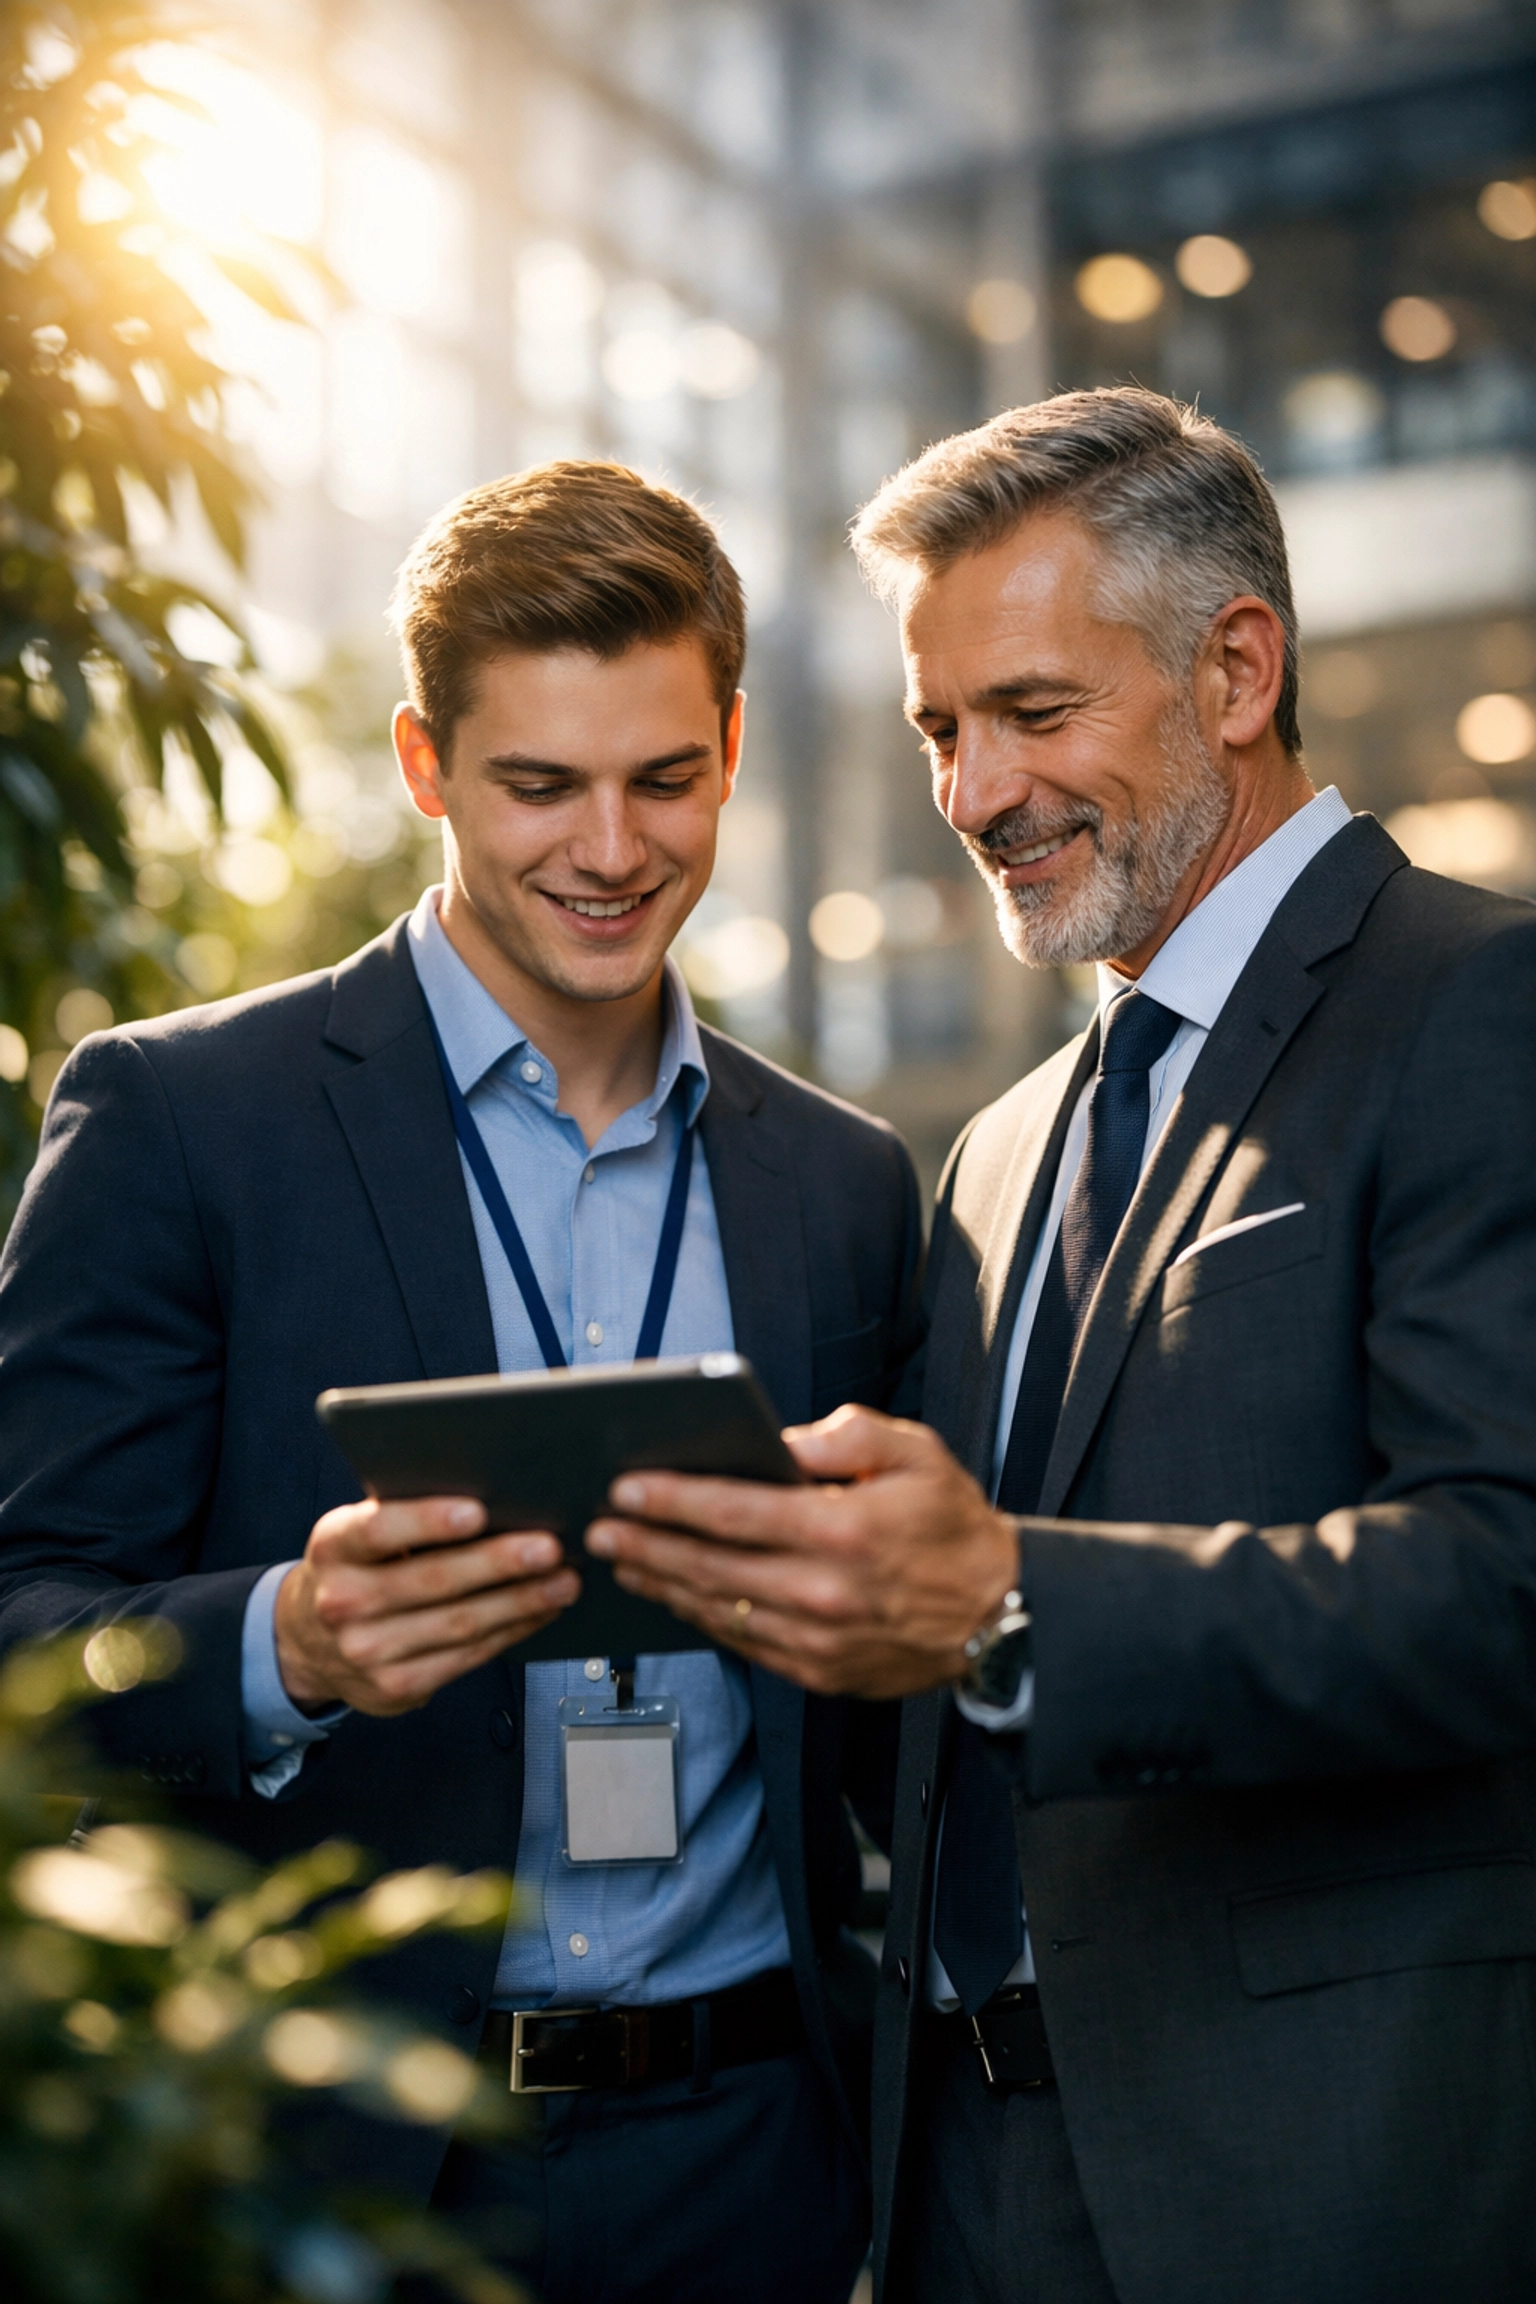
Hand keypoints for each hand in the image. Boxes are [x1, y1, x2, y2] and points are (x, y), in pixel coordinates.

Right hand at [274, 1497, 579, 1715]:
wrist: (309, 1643)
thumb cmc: (356, 1569)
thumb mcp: (358, 1534)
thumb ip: (404, 1513)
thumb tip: (490, 1489)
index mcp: (334, 1547)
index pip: (378, 1529)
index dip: (428, 1520)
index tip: (478, 1510)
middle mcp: (342, 1601)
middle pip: (433, 1580)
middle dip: (499, 1563)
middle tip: (550, 1547)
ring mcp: (367, 1651)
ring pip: (459, 1624)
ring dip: (521, 1602)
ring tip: (563, 1581)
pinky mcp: (396, 1687)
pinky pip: (466, 1658)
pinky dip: (511, 1631)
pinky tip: (539, 1612)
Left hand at [585, 1406, 1018, 1697]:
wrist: (1000, 1616)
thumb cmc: (952, 1526)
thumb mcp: (915, 1453)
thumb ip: (844, 1435)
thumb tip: (777, 1438)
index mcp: (843, 1530)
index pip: (735, 1512)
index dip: (672, 1499)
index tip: (625, 1487)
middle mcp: (824, 1592)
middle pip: (710, 1567)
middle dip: (645, 1544)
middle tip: (597, 1527)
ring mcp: (818, 1641)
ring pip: (718, 1611)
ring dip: (661, 1585)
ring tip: (621, 1561)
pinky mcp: (818, 1672)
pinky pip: (743, 1644)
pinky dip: (702, 1618)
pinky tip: (675, 1596)